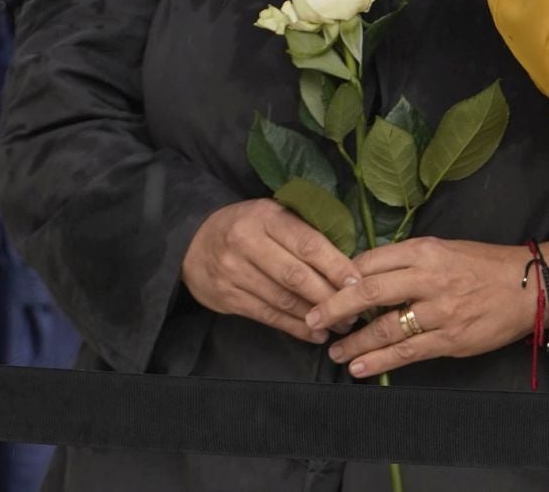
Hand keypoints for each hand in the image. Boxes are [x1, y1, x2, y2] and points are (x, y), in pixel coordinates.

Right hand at [181, 199, 360, 342]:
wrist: (192, 242)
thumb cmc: (247, 226)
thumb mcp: (272, 214)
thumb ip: (303, 230)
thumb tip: (347, 258)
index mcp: (266, 216)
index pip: (307, 244)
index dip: (335, 265)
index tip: (357, 282)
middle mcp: (246, 242)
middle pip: (296, 275)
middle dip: (329, 296)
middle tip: (355, 310)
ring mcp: (233, 272)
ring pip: (282, 299)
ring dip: (315, 316)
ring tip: (341, 325)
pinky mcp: (225, 297)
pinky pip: (266, 315)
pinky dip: (294, 327)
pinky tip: (314, 333)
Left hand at [305, 237, 548, 378]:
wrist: (532, 287)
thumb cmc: (487, 265)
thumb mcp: (448, 248)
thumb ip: (411, 259)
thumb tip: (369, 272)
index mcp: (428, 249)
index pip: (372, 260)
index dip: (343, 275)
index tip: (325, 287)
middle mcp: (430, 277)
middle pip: (369, 291)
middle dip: (334, 308)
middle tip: (312, 319)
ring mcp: (440, 310)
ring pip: (384, 328)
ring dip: (353, 342)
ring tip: (334, 351)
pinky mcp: (450, 338)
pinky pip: (406, 352)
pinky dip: (378, 361)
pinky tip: (358, 368)